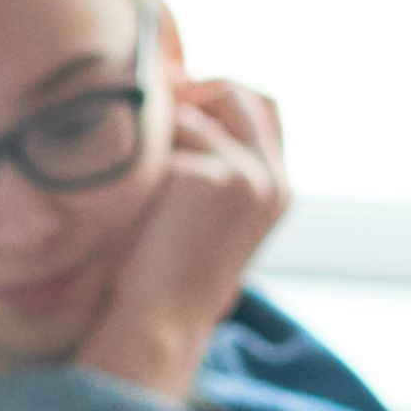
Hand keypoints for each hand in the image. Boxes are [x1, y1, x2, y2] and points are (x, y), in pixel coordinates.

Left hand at [70, 72, 291, 408]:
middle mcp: (274, 179)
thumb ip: (208, 160)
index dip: (215, 93)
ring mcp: (251, 176)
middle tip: (149, 107)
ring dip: (160, 130)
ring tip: (137, 173)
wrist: (156, 319)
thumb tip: (176, 95)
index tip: (172, 100)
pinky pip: (170, 133)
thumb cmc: (162, 270)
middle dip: (193, 91)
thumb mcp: (199, 210)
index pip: (262, 108)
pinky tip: (133, 192)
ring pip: (197, 111)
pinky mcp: (220, 177)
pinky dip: (146, 155)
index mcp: (277, 188)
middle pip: (239, 94)